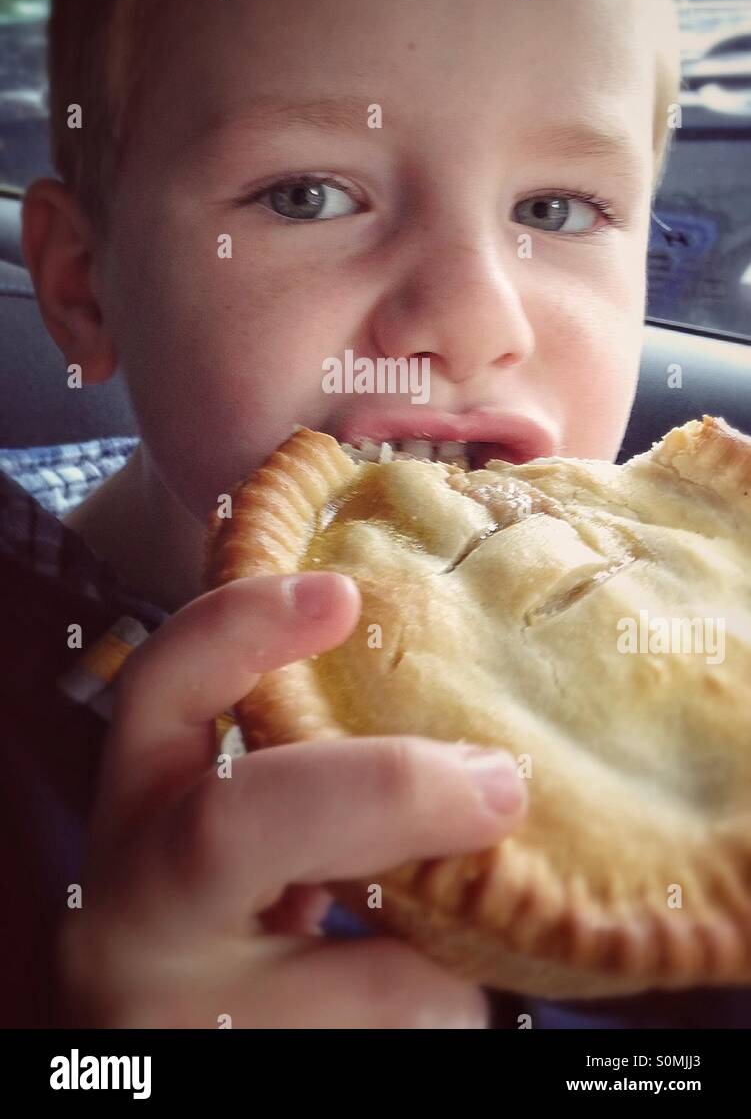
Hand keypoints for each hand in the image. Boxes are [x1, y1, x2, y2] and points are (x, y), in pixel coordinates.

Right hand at [57, 572, 526, 1028]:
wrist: (186, 1064)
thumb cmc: (239, 939)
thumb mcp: (247, 851)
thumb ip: (312, 790)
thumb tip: (478, 749)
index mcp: (141, 816)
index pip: (158, 691)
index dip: (238, 629)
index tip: (341, 595)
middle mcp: (133, 914)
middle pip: (238, 827)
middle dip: (383, 792)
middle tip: (500, 784)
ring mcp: (177, 1015)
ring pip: (367, 980)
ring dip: (449, 963)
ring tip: (470, 955)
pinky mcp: (232, 1080)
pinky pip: (397, 1039)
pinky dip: (443, 1012)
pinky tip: (435, 1003)